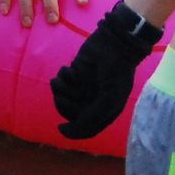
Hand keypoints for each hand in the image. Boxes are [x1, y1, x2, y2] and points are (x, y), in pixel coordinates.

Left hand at [50, 1, 162, 137]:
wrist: (114, 43)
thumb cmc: (115, 72)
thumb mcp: (108, 99)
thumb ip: (90, 120)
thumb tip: (64, 131)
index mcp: (104, 111)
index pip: (86, 130)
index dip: (73, 131)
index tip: (61, 127)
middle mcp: (92, 101)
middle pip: (70, 114)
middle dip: (63, 105)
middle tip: (63, 95)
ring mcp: (83, 87)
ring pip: (62, 98)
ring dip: (59, 90)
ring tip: (61, 80)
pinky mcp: (74, 74)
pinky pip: (60, 82)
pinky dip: (62, 76)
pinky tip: (69, 70)